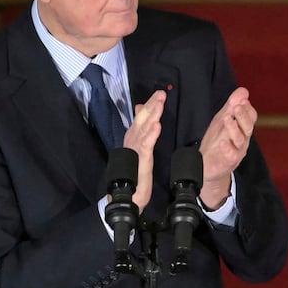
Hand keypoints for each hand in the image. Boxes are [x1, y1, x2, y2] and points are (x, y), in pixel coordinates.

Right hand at [125, 90, 167, 209]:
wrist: (126, 194)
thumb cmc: (133, 173)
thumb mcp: (139, 149)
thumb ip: (141, 130)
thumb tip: (141, 111)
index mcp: (134, 138)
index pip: (143, 118)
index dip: (150, 105)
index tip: (159, 94)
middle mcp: (133, 141)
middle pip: (143, 119)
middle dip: (152, 105)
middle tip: (161, 94)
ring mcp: (136, 149)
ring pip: (145, 128)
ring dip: (152, 115)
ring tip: (160, 104)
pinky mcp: (141, 160)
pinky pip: (146, 145)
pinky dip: (151, 135)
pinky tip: (157, 126)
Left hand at [198, 87, 257, 208]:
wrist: (207, 164)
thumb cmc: (217, 140)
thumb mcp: (223, 120)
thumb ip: (232, 105)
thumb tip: (243, 90)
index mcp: (242, 128)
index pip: (251, 117)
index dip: (247, 108)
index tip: (241, 99)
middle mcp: (243, 139)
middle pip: (248, 127)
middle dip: (243, 116)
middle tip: (236, 106)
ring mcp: (237, 150)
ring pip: (240, 139)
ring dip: (234, 128)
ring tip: (226, 118)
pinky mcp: (229, 161)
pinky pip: (231, 155)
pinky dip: (227, 148)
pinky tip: (222, 141)